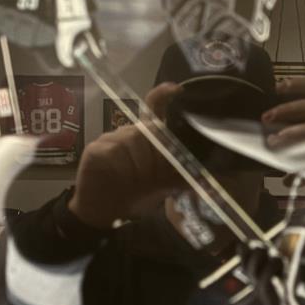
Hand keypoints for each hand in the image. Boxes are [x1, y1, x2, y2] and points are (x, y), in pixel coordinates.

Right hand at [65, 82, 182, 228]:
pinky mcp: (96, 149)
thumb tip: (208, 178)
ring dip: (139, 165)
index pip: (154, 109)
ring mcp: (110, 139)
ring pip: (132, 139)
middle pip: (148, 130)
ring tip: (135, 182)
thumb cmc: (135, 195)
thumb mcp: (164, 185)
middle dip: (154, 156)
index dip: (164, 95)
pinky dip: (123, 168)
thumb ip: (181, 176)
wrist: (106, 215)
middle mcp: (128, 133)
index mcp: (145, 138)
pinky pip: (115, 151)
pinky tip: (120, 179)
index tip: (177, 89)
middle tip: (151, 178)